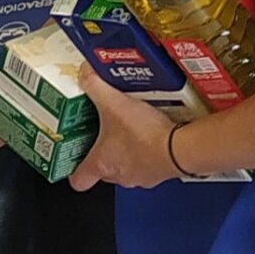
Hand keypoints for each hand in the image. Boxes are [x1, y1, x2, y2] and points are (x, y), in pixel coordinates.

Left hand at [67, 65, 176, 190]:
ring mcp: (142, 177)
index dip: (73, 169)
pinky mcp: (160, 172)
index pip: (79, 180)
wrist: (181, 148)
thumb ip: (95, 86)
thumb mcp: (114, 103)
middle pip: (103, 171)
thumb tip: (84, 73)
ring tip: (130, 129)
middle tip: (103, 134)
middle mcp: (120, 175)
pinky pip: (150, 164)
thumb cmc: (147, 136)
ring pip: (127, 167)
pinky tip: (152, 133)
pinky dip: (149, 151)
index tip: (73, 158)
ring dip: (128, 151)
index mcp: (102, 164)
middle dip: (103, 152)